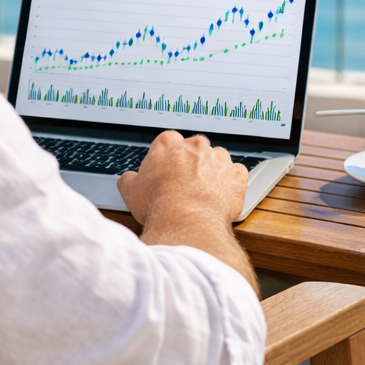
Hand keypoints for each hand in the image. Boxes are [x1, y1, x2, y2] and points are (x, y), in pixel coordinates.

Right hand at [117, 130, 248, 225]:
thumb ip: (129, 179)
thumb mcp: (131, 192)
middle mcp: (196, 146)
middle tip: (183, 185)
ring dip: (212, 172)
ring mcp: (219, 159)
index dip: (166, 160)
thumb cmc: (159, 205)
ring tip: (203, 193)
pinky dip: (231, 183)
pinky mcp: (236, 175)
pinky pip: (237, 174)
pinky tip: (222, 196)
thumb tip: (128, 179)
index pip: (168, 142)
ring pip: (217, 159)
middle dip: (190, 163)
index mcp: (169, 144)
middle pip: (194, 149)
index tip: (165, 173)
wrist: (186, 221)